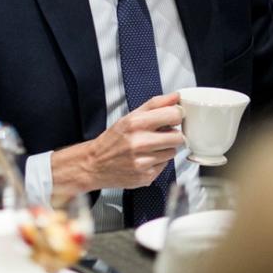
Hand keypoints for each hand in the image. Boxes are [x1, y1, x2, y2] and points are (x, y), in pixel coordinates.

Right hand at [53, 93, 184, 192]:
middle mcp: (139, 143)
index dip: (177, 116)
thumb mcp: (130, 116)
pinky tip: (145, 159)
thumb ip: (156, 104)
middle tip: (161, 135)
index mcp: (136, 124)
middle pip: (178, 137)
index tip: (173, 118)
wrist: (93, 164)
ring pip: (173, 152)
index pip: (175, 115)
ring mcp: (143, 161)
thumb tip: (176, 96)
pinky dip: (158, 162)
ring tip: (149, 148)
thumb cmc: (113, 140)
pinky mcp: (146, 176)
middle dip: (172, 135)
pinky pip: (165, 166)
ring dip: (165, 149)